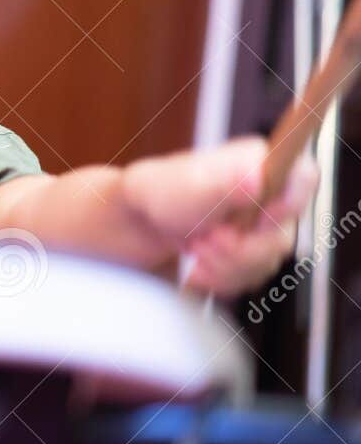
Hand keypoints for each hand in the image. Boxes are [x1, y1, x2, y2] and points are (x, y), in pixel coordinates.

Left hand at [122, 137, 318, 297]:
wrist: (139, 224)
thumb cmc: (160, 194)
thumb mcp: (186, 183)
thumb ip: (224, 181)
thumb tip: (257, 177)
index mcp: (262, 164)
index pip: (304, 178)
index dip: (288, 204)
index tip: (257, 221)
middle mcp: (270, 195)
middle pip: (282, 236)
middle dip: (237, 248)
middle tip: (203, 239)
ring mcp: (263, 227)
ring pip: (266, 264)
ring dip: (222, 265)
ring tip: (194, 248)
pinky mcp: (252, 254)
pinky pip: (250, 280)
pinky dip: (219, 279)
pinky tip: (198, 266)